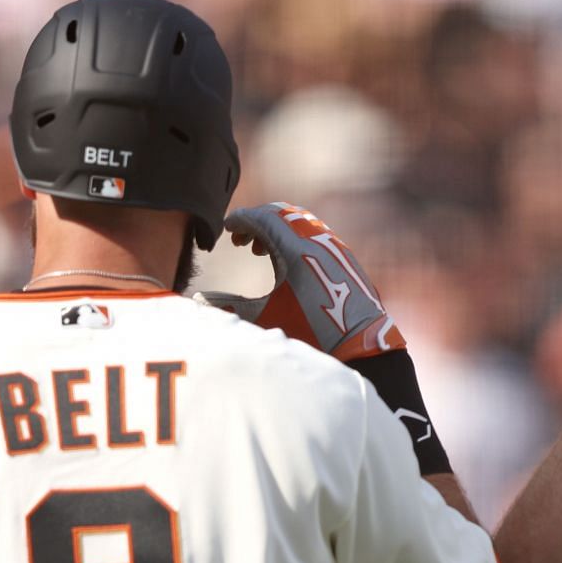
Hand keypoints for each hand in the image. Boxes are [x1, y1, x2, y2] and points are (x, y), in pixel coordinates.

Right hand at [202, 202, 405, 362]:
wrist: (361, 347)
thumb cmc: (312, 334)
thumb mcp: (266, 320)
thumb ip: (230, 307)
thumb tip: (199, 302)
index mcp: (297, 249)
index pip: (262, 219)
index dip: (240, 220)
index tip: (225, 229)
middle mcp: (319, 241)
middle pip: (281, 215)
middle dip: (257, 223)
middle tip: (240, 242)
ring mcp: (336, 248)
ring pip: (300, 224)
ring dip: (277, 231)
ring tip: (259, 253)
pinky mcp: (346, 259)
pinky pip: (316, 236)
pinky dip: (295, 240)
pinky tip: (286, 264)